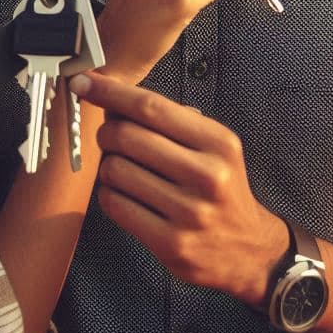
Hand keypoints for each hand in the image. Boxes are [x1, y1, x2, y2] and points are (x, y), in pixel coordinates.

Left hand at [69, 72, 287, 308]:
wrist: (250, 250)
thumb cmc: (220, 189)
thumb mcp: (211, 146)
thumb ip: (167, 122)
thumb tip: (110, 101)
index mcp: (217, 142)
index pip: (151, 106)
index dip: (110, 92)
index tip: (82, 82)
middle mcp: (207, 175)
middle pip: (126, 136)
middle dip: (106, 132)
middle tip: (110, 136)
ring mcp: (189, 212)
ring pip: (114, 170)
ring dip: (108, 166)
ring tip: (126, 171)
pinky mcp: (171, 244)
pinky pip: (114, 205)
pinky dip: (109, 194)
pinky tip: (126, 195)